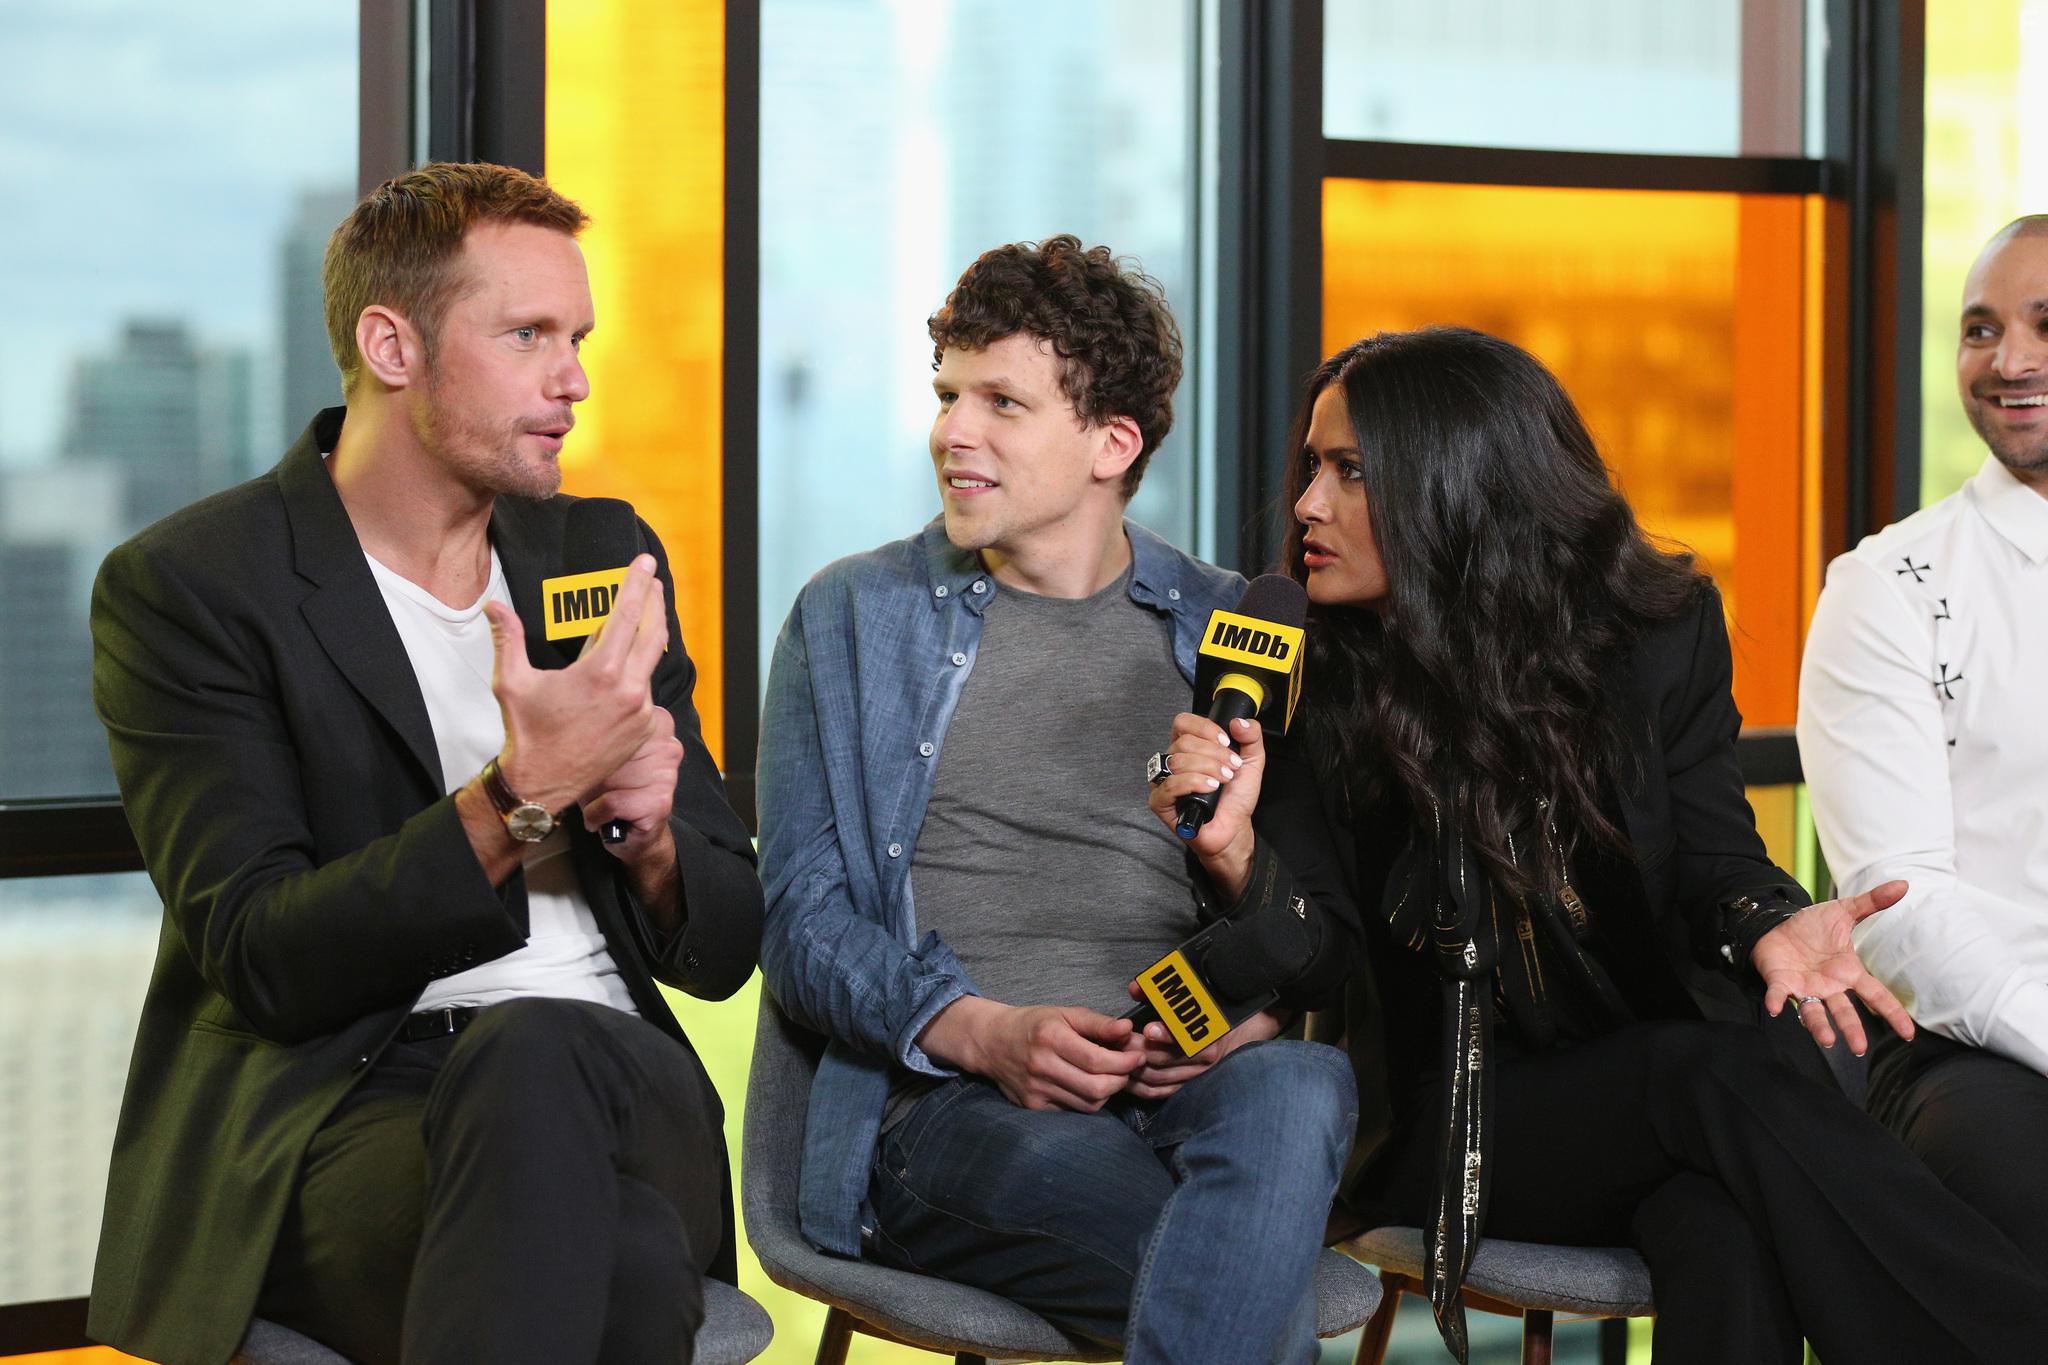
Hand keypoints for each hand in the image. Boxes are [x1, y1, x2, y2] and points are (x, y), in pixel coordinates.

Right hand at [486, 554, 667, 814]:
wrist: (542, 785)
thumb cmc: (527, 733)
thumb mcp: (512, 681)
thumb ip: (507, 637)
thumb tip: (492, 606)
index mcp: (601, 672)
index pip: (627, 615)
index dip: (637, 584)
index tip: (645, 563)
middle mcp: (629, 690)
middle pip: (653, 633)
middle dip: (654, 602)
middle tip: (652, 581)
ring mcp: (641, 711)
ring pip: (649, 663)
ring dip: (646, 638)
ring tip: (641, 617)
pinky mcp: (645, 728)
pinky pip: (646, 691)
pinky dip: (637, 673)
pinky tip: (627, 666)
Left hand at [581, 705, 682, 860]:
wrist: (635, 836)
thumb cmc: (612, 790)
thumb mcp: (601, 752)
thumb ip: (594, 729)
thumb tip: (565, 715)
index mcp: (657, 723)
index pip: (616, 713)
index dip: (591, 735)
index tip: (590, 752)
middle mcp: (667, 745)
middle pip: (607, 749)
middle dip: (593, 770)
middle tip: (598, 783)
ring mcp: (666, 773)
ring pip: (606, 777)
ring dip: (593, 795)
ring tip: (601, 800)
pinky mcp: (659, 802)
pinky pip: (610, 802)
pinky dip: (596, 815)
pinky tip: (603, 818)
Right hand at [918, 996, 1144, 1111]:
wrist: (992, 1042)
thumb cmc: (1034, 1024)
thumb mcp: (1064, 1013)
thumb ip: (1098, 1023)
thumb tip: (1128, 1030)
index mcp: (1050, 1037)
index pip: (1097, 1060)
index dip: (1124, 1062)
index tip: (1137, 1056)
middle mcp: (1041, 1066)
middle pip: (1096, 1088)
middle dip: (1121, 1080)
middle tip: (1128, 1069)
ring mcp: (1036, 1090)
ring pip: (1088, 1105)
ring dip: (1107, 1093)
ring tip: (1110, 1076)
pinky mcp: (1034, 1107)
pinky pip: (1073, 1111)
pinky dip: (1088, 1101)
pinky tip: (1088, 1086)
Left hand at [1125, 993, 1285, 1099]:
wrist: (1248, 1031)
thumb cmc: (1219, 1009)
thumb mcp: (1201, 994)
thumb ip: (1163, 989)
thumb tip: (1136, 988)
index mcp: (1211, 1034)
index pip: (1187, 1037)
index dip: (1167, 1034)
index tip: (1149, 1029)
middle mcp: (1205, 1058)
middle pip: (1164, 1060)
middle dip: (1137, 1051)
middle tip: (1117, 1041)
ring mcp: (1198, 1075)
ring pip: (1159, 1079)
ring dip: (1134, 1070)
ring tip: (1114, 1057)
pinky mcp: (1190, 1085)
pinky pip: (1162, 1093)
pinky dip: (1142, 1088)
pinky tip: (1125, 1079)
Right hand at [1146, 712, 1264, 900]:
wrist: (1234, 827)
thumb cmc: (1235, 797)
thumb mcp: (1252, 762)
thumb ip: (1251, 737)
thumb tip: (1239, 721)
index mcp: (1189, 747)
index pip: (1183, 723)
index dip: (1205, 728)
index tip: (1226, 741)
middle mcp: (1173, 761)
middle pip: (1184, 742)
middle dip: (1214, 754)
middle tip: (1231, 768)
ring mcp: (1164, 781)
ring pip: (1178, 761)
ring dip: (1207, 768)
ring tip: (1223, 780)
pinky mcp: (1160, 801)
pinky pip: (1169, 785)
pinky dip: (1193, 783)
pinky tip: (1209, 788)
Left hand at [1754, 879, 1914, 1053]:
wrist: (1777, 925)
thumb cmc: (1812, 926)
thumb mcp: (1843, 911)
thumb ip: (1871, 902)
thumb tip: (1903, 884)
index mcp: (1848, 972)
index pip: (1876, 995)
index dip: (1892, 1013)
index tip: (1908, 1035)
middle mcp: (1829, 986)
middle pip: (1845, 1011)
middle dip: (1852, 1029)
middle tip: (1860, 1049)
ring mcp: (1805, 987)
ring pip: (1814, 1011)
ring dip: (1819, 1026)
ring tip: (1828, 1041)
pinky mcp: (1780, 983)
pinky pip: (1779, 995)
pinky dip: (1777, 1001)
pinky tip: (1776, 1008)